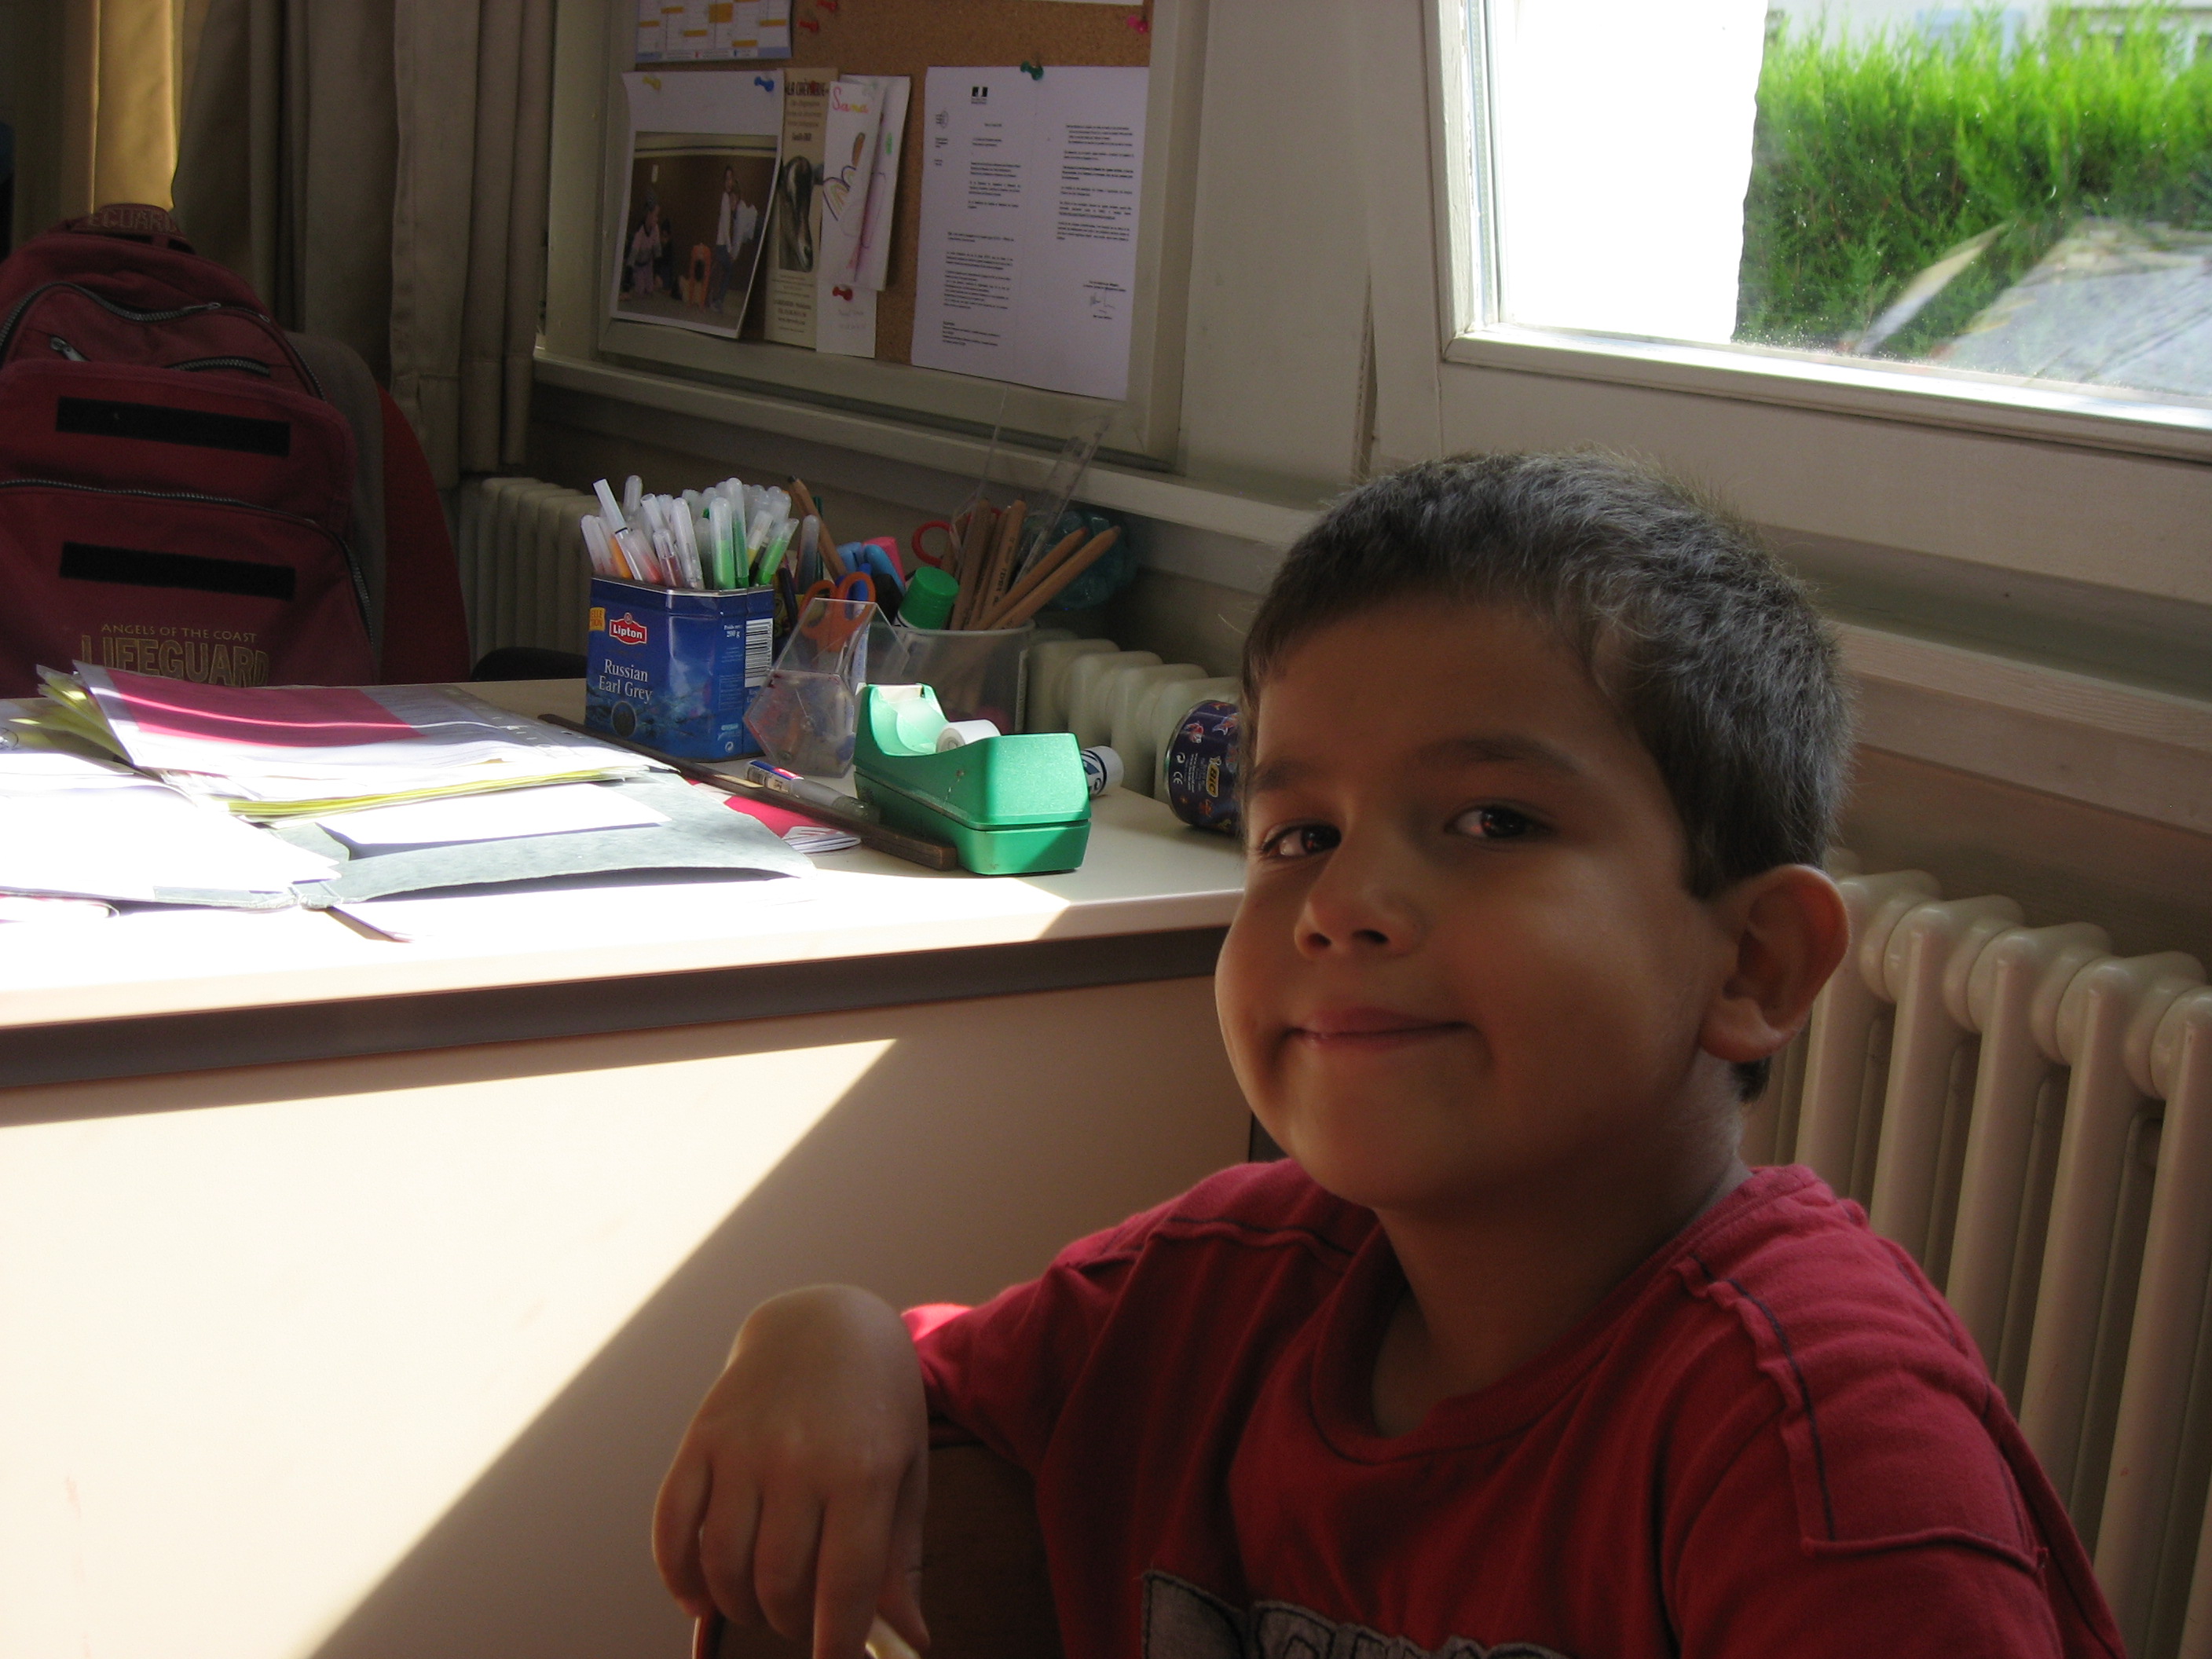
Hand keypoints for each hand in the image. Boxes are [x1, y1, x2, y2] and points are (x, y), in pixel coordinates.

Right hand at [655, 1286, 930, 1658]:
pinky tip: (699, 1595)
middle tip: (799, 1622)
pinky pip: (673, 1526)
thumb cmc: (878, 1409)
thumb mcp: (906, 1475)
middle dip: (788, 1624)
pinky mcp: (701, 1438)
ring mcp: (743, 1446)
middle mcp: (799, 1458)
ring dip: (737, 1605)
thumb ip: (901, 1561)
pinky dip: (679, 1576)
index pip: (843, 1589)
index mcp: (863, 1470)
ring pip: (722, 1564)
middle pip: (778, 1583)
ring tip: (759, 1604)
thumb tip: (911, 1644)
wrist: (826, 1322)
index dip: (835, 1646)